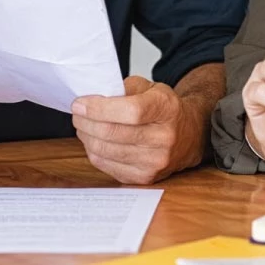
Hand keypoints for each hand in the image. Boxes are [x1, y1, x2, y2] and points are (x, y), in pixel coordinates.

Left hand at [71, 76, 203, 183]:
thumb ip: (122, 89)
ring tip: (83, 125)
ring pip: (105, 150)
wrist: (188, 135)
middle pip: (112, 133)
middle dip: (85, 121)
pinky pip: (106, 165)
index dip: (98, 108)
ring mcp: (155, 161)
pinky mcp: (144, 177)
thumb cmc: (163, 109)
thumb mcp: (149, 87)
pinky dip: (93, 151)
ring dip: (86, 136)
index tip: (79, 103)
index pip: (130, 111)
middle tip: (77, 113)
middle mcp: (164, 138)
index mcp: (166, 109)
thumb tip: (90, 98)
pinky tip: (94, 140)